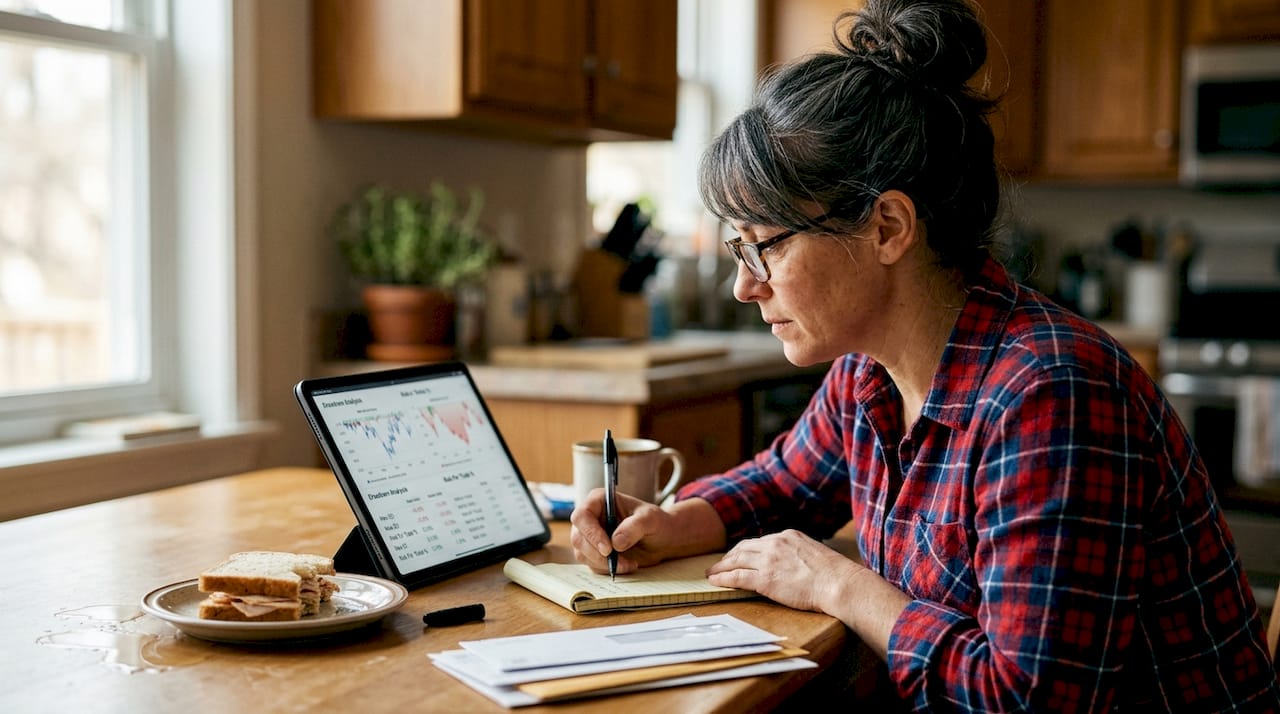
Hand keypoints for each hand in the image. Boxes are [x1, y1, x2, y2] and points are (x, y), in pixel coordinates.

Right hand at [570, 490, 724, 574]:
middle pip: (578, 538)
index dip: (591, 533)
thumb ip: (635, 527)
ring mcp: (589, 536)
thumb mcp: (651, 519)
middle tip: (618, 562)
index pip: (582, 516)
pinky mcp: (593, 552)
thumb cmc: (656, 522)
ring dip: (604, 564)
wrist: (662, 539)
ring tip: (629, 563)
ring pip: (582, 554)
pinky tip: (626, 565)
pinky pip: (592, 565)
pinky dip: (608, 569)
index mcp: (599, 500)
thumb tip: (616, 542)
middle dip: (597, 554)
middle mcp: (590, 517)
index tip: (608, 549)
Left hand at [705, 529, 858, 612]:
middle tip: (720, 564)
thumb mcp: (815, 554)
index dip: (746, 550)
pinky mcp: (765, 579)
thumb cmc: (835, 575)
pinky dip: (723, 578)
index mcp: (788, 536)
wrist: (839, 583)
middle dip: (730, 556)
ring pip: (736, 560)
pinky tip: (715, 581)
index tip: (739, 555)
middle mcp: (775, 543)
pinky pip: (736, 577)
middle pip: (744, 548)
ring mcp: (769, 560)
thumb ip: (799, 554)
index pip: (760, 541)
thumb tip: (795, 564)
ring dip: (721, 566)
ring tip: (712, 572)